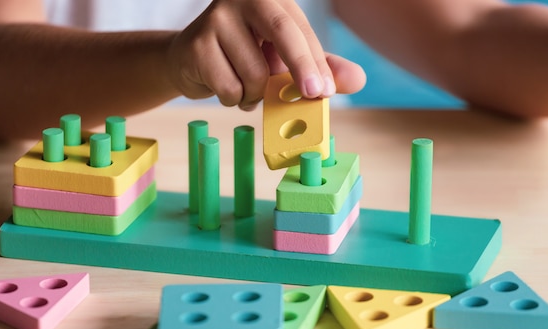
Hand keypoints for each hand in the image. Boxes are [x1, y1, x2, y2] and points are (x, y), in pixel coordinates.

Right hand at [165, 0, 365, 110]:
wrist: (190, 59)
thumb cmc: (245, 56)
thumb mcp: (286, 60)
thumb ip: (320, 67)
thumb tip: (357, 79)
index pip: (299, 30)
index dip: (315, 62)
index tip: (325, 90)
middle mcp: (243, 0)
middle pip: (282, 34)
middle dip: (302, 67)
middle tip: (314, 94)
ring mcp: (216, 19)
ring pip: (254, 74)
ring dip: (257, 95)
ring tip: (247, 87)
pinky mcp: (196, 45)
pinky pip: (229, 89)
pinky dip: (235, 100)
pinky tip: (227, 88)